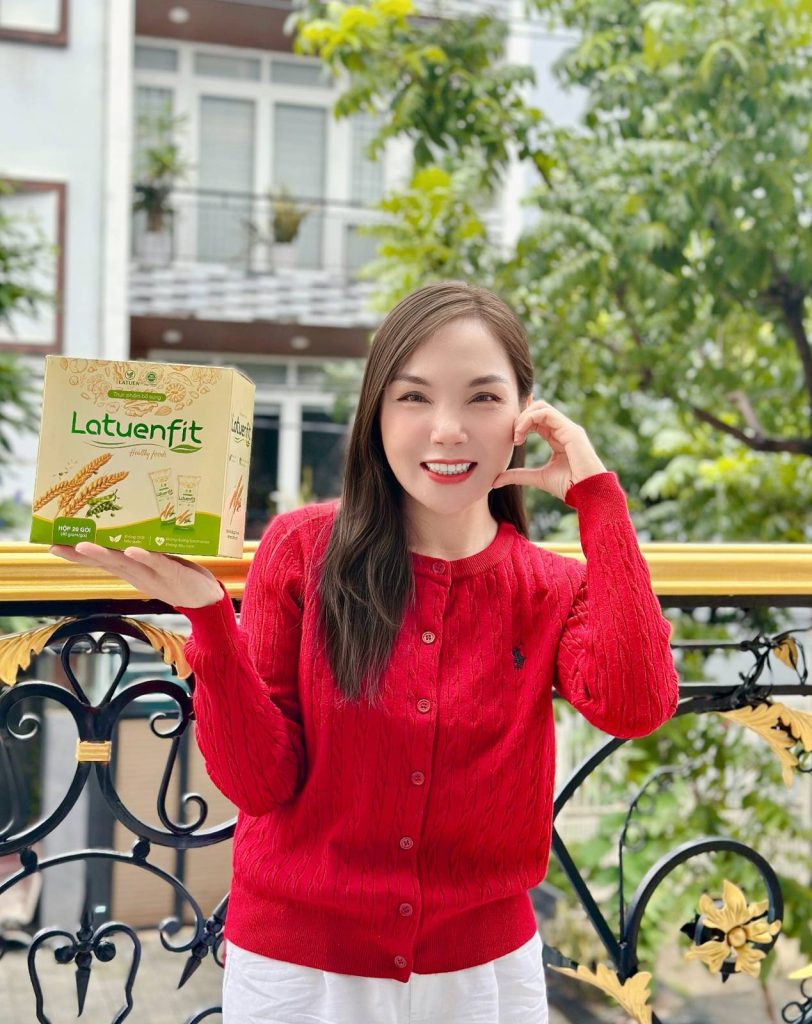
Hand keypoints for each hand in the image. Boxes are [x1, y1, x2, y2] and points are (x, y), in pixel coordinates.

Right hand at [48, 543, 224, 608]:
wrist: (209, 600)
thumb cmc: (181, 577)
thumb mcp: (158, 562)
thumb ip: (142, 551)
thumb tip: (125, 531)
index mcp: (133, 571)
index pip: (102, 561)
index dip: (78, 554)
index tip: (53, 544)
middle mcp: (139, 574)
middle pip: (107, 563)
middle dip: (82, 554)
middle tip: (57, 544)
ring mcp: (156, 575)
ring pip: (127, 564)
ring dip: (105, 554)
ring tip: (84, 545)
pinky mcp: (175, 574)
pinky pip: (158, 564)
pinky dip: (145, 557)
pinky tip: (132, 551)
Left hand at [491, 399, 607, 501]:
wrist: (587, 494)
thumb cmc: (569, 487)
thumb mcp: (537, 478)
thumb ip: (518, 475)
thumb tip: (495, 481)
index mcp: (558, 437)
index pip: (538, 418)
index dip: (522, 418)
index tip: (510, 431)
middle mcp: (564, 430)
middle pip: (538, 408)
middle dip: (520, 417)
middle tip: (512, 437)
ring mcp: (568, 428)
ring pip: (541, 407)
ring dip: (523, 418)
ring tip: (516, 436)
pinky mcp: (571, 431)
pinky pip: (546, 414)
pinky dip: (529, 419)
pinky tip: (521, 434)